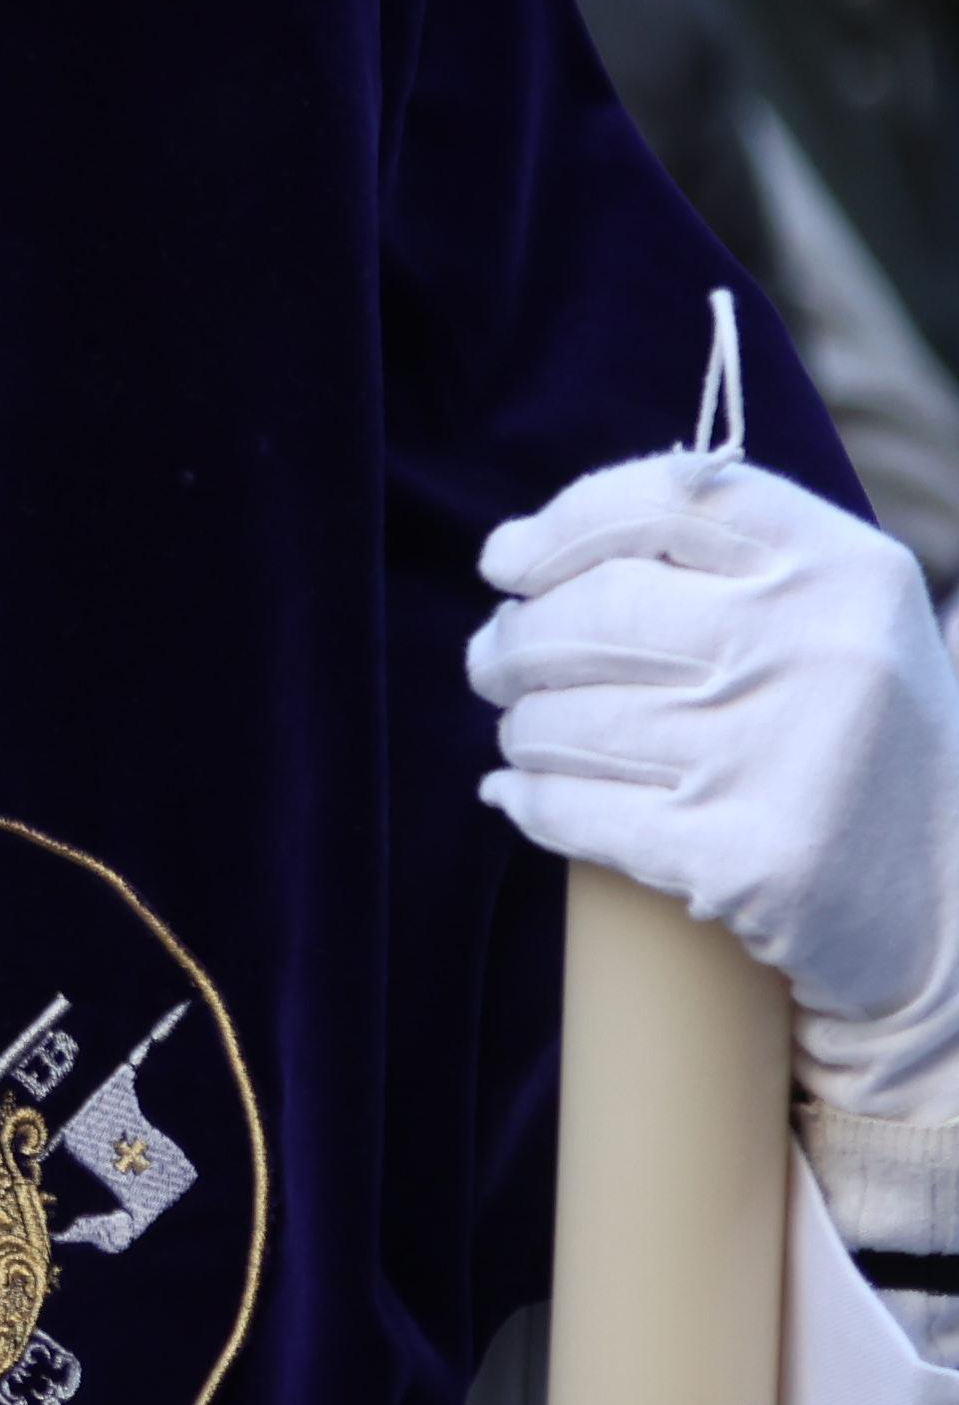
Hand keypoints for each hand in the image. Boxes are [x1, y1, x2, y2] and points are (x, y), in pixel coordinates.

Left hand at [471, 451, 958, 1123]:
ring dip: (520, 726)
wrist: (957, 905)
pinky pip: (577, 810)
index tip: (507, 563)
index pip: (661, 499)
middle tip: (492, 662)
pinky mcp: (748, 859)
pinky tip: (516, 794)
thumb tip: (512, 548)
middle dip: (514, 640)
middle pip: (592, 612)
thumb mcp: (833, 614)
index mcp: (845, 568)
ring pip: (568, 718)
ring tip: (525, 731)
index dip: (558, 528)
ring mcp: (784, 756)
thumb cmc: (856, 734)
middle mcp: (822, 649)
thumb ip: (705, 554)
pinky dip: (529, 800)